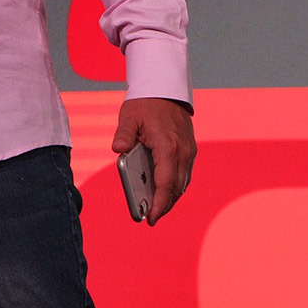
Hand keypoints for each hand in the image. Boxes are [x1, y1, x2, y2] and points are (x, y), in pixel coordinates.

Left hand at [112, 97, 195, 225]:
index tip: (151, 218)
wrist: (165, 89)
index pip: (165, 183)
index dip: (159, 204)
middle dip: (164, 206)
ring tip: (156, 209)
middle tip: (150, 219)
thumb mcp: (129, 117)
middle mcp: (182, 152)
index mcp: (167, 147)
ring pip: (182, 183)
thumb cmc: (145, 104)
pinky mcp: (190, 149)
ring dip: (171, 197)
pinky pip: (184, 174)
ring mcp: (189, 151)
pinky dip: (175, 186)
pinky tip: (164, 192)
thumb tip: (118, 150)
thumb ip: (124, 134)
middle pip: (176, 188)